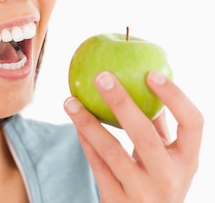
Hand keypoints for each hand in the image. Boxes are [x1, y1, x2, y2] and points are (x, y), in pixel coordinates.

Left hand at [64, 70, 202, 202]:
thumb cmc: (157, 181)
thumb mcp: (168, 160)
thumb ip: (159, 127)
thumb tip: (144, 82)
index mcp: (188, 160)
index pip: (193, 123)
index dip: (175, 97)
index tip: (152, 73)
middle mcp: (168, 177)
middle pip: (145, 135)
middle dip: (122, 103)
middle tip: (102, 77)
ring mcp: (142, 192)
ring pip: (111, 150)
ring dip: (88, 122)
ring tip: (70, 100)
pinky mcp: (117, 200)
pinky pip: (96, 164)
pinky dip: (85, 140)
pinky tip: (74, 121)